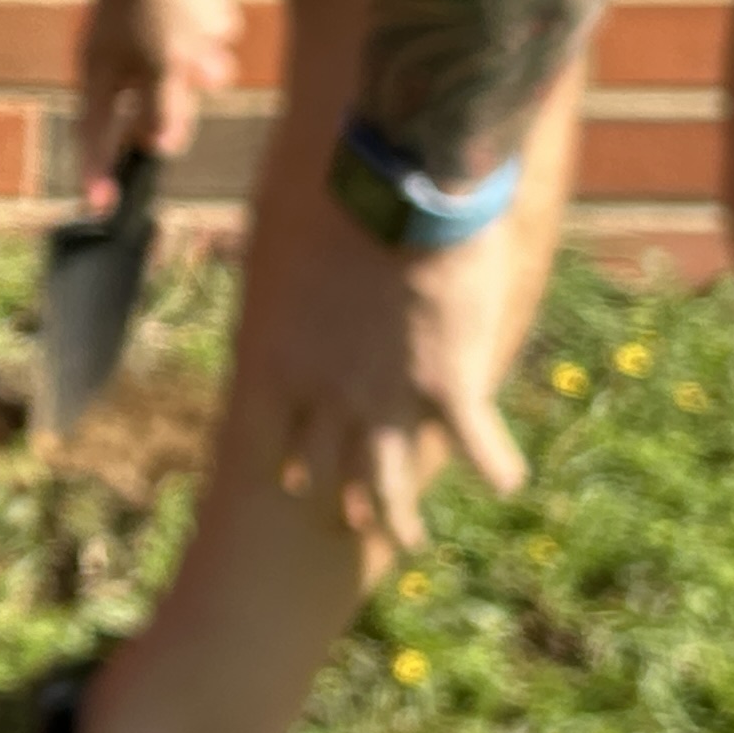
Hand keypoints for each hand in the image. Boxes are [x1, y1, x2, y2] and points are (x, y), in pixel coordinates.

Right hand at [77, 0, 242, 205]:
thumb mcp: (163, 63)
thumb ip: (163, 108)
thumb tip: (161, 146)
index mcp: (100, 68)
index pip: (94, 133)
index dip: (96, 170)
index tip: (98, 207)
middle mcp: (118, 48)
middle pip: (158, 99)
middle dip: (186, 82)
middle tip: (197, 61)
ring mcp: (148, 21)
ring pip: (192, 61)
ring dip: (207, 41)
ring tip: (204, 8)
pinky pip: (204, 23)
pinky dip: (211, 6)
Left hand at [242, 153, 556, 556]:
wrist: (400, 194)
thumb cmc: (333, 206)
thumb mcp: (279, 247)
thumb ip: (271, 278)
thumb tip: (225, 250)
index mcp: (279, 362)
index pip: (267, 433)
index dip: (280, 460)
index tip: (286, 478)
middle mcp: (328, 397)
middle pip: (328, 469)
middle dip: (339, 499)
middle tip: (349, 521)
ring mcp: (389, 400)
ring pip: (389, 481)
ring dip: (398, 515)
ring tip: (410, 538)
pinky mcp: (450, 388)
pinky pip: (476, 446)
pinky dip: (495, 466)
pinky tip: (508, 483)